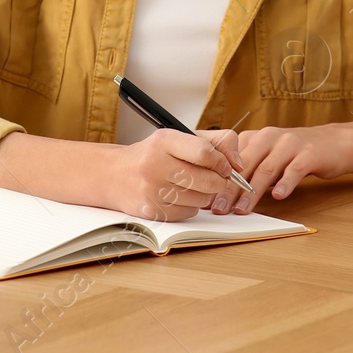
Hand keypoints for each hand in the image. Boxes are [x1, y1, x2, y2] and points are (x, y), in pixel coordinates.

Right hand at [102, 128, 245, 221]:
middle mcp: (155, 164)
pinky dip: (190, 207)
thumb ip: (215, 142)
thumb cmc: (153, 155)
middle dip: (219, 182)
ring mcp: (152, 190)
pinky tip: (179, 197)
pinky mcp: (151, 210)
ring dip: (204, 195)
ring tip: (192, 186)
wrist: (114, 175)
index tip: (225, 167)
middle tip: (217, 180)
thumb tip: (239, 164)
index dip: (222, 162)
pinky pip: (188, 213)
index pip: (204, 152)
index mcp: (164, 140)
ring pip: (200, 199)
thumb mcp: (178, 138)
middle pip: (207, 180)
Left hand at [229, 124, 352, 212]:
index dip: (218, 178)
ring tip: (242, 209)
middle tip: (219, 208)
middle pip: (245, 164)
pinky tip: (278, 197)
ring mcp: (290, 144)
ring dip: (252, 191)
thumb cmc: (296, 153)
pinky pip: (294, 170)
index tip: (208, 198)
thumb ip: (249, 169)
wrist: (334, 142)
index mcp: (256, 137)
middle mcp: (270, 137)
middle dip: (230, 188)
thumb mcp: (269, 155)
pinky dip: (285, 183)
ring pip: (266, 169)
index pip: (231, 158)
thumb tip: (223, 194)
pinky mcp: (309, 154)